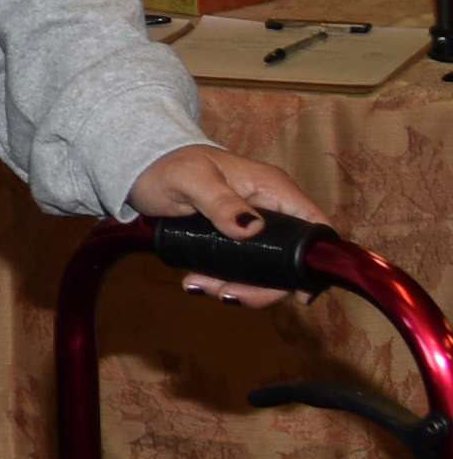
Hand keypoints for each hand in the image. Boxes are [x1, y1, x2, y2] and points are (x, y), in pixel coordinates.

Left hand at [129, 144, 333, 307]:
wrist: (142, 169)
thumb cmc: (167, 165)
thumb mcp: (190, 180)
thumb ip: (219, 201)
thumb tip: (252, 228)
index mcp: (273, 188)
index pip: (314, 225)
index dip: (316, 259)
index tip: (298, 293)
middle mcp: (270, 209)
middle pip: (291, 259)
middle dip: (264, 285)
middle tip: (225, 293)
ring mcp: (254, 226)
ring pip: (265, 269)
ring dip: (238, 286)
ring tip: (198, 284)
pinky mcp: (236, 240)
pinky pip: (242, 268)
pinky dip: (224, 280)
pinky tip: (196, 281)